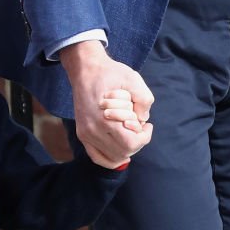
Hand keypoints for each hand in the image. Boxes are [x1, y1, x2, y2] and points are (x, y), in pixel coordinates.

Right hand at [60, 41, 154, 167]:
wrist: (85, 70)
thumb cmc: (110, 74)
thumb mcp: (133, 79)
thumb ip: (144, 100)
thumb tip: (143, 121)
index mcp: (105, 118)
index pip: (130, 144)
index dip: (144, 137)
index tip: (147, 126)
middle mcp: (92, 130)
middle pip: (123, 152)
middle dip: (137, 143)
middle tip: (140, 129)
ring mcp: (85, 134)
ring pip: (112, 157)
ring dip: (126, 150)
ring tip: (131, 135)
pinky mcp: (82, 135)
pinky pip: (97, 157)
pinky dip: (111, 159)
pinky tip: (122, 152)